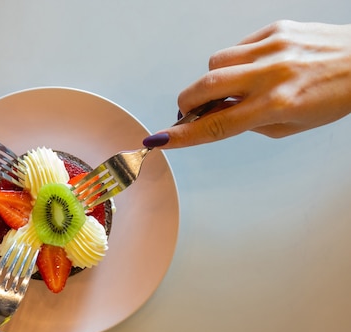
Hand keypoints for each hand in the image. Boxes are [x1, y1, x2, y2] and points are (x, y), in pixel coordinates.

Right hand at [157, 20, 350, 147]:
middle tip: (189, 112)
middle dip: (187, 104)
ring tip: (231, 88)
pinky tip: (253, 68)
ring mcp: (273, 47)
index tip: (162, 139)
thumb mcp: (290, 126)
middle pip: (205, 88)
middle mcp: (272, 74)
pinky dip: (235, 62)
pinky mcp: (277, 29)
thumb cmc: (333, 98)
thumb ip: (248, 122)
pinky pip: (238, 47)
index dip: (184, 136)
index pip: (217, 125)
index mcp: (277, 105)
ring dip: (212, 80)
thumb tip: (215, 115)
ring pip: (216, 63)